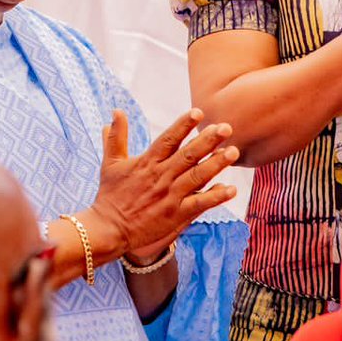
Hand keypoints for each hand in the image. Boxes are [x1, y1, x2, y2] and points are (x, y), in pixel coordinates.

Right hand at [87, 109, 237, 255]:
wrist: (108, 230)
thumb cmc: (111, 195)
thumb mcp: (111, 163)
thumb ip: (116, 137)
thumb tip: (117, 111)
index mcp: (147, 162)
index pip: (168, 139)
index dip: (183, 125)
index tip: (198, 112)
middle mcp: (161, 177)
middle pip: (188, 155)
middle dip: (208, 140)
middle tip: (226, 127)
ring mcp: (169, 196)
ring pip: (197, 177)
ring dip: (216, 164)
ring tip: (233, 152)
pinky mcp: (175, 215)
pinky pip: (199, 204)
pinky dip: (215, 197)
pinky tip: (231, 189)